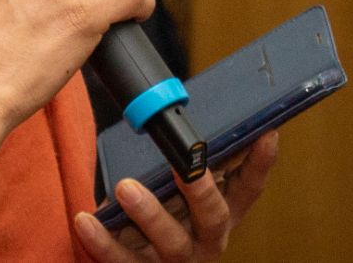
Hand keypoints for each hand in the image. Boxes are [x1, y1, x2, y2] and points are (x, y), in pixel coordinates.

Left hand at [72, 132, 278, 262]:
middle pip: (213, 217)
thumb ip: (187, 160)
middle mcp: (207, 240)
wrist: (143, 260)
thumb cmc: (165, 212)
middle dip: (200, 190)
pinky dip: (103, 242)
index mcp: (223, 213)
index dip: (262, 161)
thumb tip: (175, 105)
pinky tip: (85, 219)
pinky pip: (123, 262)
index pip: (250, 187)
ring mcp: (176, 261)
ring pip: (171, 242)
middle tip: (183, 167)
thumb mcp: (183, 190)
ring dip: (149, 214)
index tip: (267, 131)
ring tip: (124, 187)